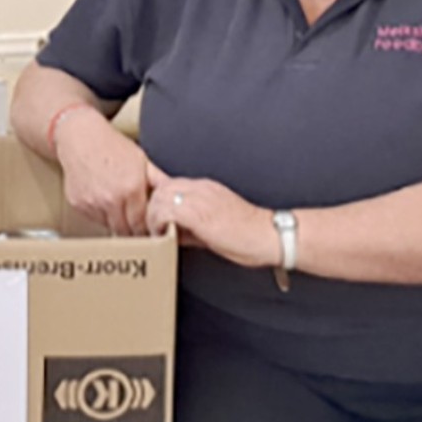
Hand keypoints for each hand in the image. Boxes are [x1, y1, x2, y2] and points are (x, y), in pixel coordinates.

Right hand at [55, 110, 152, 235]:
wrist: (81, 137)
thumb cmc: (112, 146)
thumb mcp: (142, 161)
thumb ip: (159, 181)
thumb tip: (178, 196)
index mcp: (131, 189)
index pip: (143, 225)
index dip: (148, 229)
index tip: (151, 227)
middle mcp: (110, 199)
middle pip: (126, 231)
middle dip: (134, 230)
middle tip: (138, 222)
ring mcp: (92, 203)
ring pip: (110, 227)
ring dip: (117, 222)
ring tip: (120, 208)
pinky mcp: (78, 204)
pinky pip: (94, 219)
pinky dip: (101, 215)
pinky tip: (104, 200)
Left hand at [145, 165, 279, 268]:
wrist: (270, 237)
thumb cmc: (248, 235)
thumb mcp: (213, 225)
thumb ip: (191, 225)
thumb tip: (171, 233)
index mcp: (206, 187)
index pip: (170, 184)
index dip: (158, 201)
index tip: (156, 219)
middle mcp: (201, 188)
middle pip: (160, 188)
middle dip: (152, 208)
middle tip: (152, 227)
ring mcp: (200, 198)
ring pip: (159, 197)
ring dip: (153, 216)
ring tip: (157, 233)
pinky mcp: (199, 213)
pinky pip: (165, 211)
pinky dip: (158, 224)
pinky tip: (163, 236)